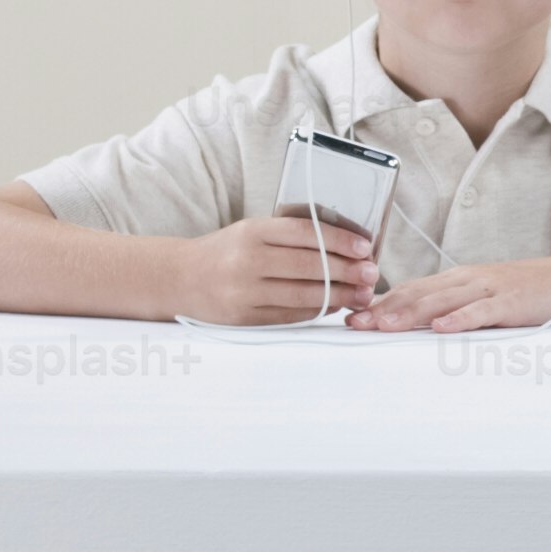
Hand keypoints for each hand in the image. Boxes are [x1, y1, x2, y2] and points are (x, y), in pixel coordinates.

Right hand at [166, 207, 376, 326]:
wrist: (178, 279)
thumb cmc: (225, 252)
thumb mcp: (250, 232)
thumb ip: (289, 237)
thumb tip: (343, 247)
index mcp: (252, 232)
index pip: (306, 233)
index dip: (340, 240)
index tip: (365, 247)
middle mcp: (247, 261)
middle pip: (310, 267)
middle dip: (347, 271)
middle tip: (371, 274)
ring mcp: (244, 293)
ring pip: (304, 296)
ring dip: (338, 296)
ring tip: (360, 294)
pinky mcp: (244, 319)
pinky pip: (290, 317)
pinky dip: (316, 312)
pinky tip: (333, 306)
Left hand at [350, 256, 550, 334]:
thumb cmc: (530, 291)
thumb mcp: (486, 294)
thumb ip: (456, 305)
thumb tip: (422, 324)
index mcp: (460, 278)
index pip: (412, 289)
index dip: (381, 302)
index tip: (354, 316)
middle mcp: (468, 279)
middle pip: (419, 293)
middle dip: (384, 309)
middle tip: (355, 323)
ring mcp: (489, 288)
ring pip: (442, 300)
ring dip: (410, 313)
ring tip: (384, 325)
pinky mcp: (511, 302)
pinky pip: (481, 311)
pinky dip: (459, 319)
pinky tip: (441, 328)